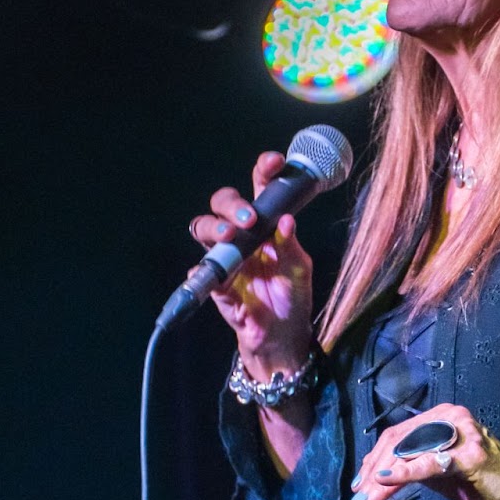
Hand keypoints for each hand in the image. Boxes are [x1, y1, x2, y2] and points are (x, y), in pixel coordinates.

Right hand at [188, 152, 314, 379]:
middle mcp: (242, 236)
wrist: (283, 336)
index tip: (273, 163)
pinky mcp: (216, 284)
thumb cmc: (292, 297)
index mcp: (266, 225)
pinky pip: (201, 272)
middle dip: (232, 204)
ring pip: (204, 229)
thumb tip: (287, 221)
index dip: (263, 171)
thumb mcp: (299, 269)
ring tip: (230, 235)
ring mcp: (226, 258)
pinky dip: (205, 270)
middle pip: (223, 204)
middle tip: (249, 218)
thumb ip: (292, 246)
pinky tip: (217, 274)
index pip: (260, 188)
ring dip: (214, 227)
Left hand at [349, 405, 499, 499]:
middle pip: (399, 440)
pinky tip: (388, 478)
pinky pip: (432, 462)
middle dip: (373, 471)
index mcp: (442, 416)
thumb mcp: (437, 471)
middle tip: (359, 498)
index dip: (374, 458)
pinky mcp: (471, 455)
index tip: (360, 484)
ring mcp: (463, 433)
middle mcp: (452, 417)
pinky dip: (406, 471)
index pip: (398, 434)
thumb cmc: (479, 484)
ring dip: (383, 477)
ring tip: (367, 498)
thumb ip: (409, 466)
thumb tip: (372, 479)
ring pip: (410, 451)